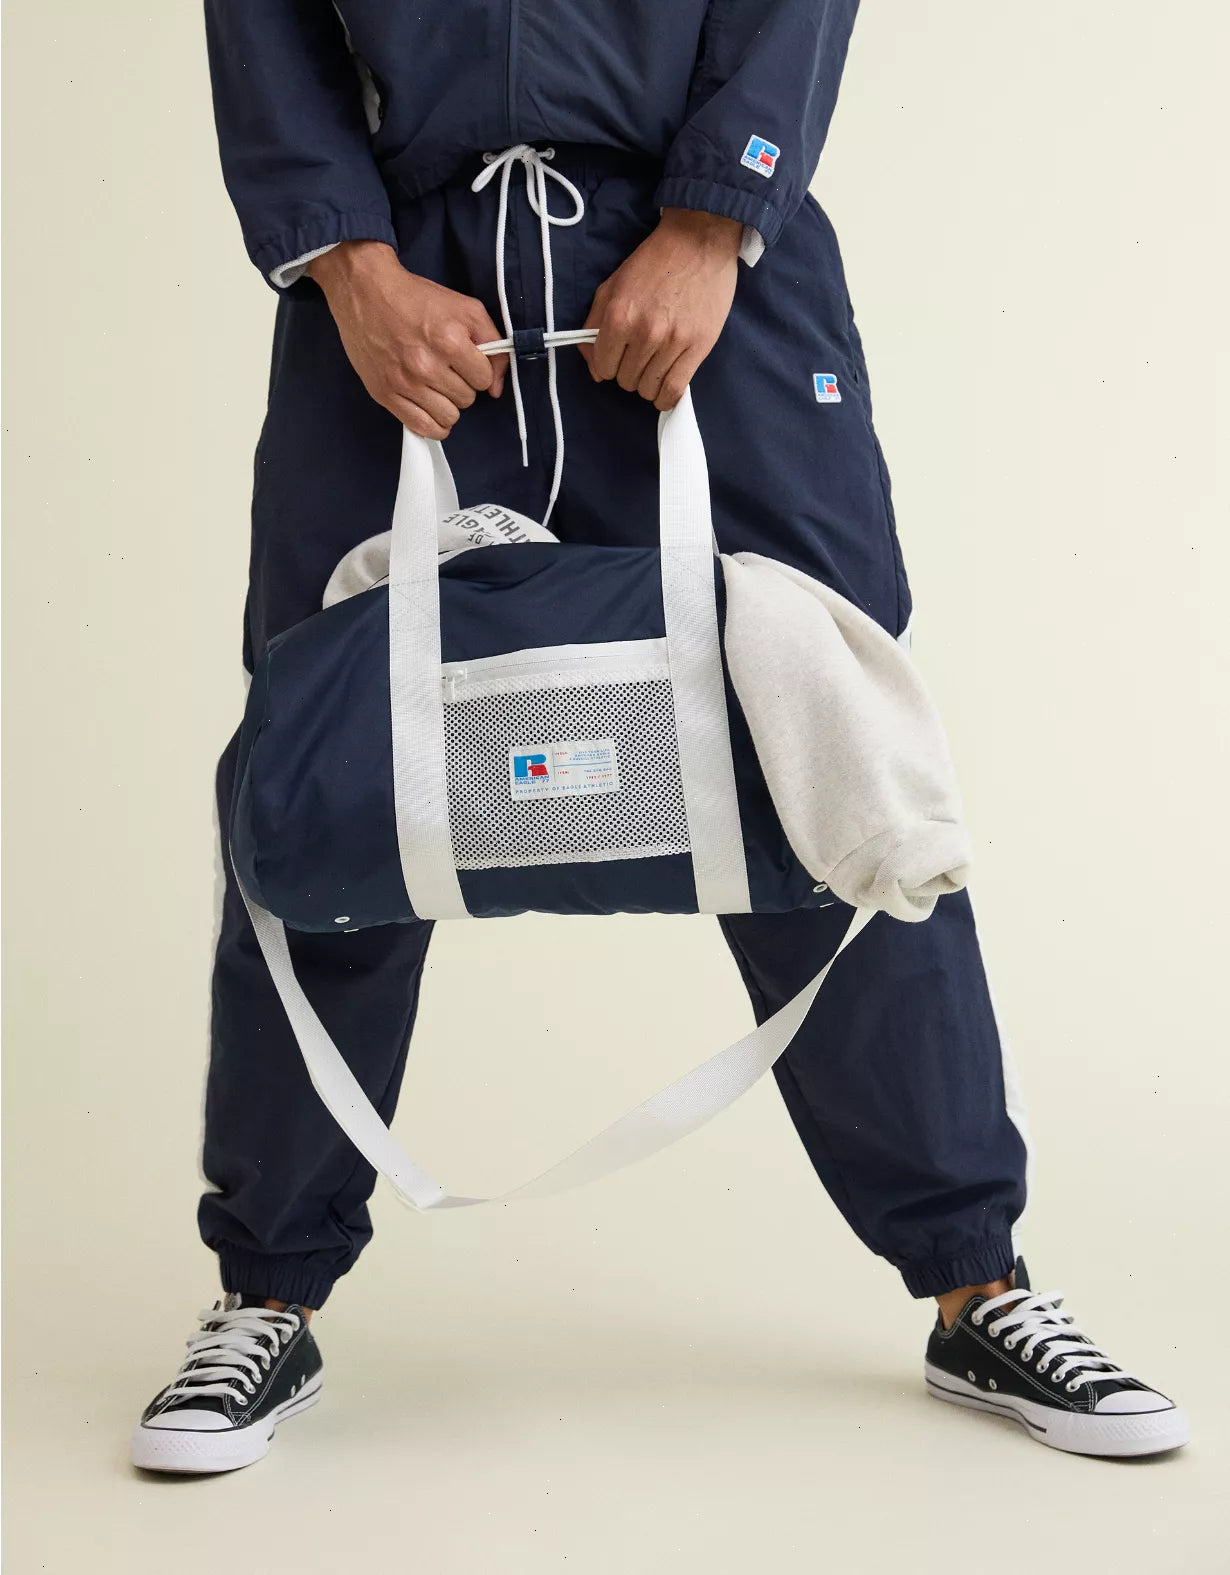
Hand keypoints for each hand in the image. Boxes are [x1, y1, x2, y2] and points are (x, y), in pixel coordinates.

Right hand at [308, 241, 508, 437]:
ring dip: (448, 404)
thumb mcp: (466, 308)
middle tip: (446, 368)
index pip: (484, 379)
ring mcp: (404, 383)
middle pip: (467, 399)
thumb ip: (494, 344)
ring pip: (448, 416)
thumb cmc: (416, 298)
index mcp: (449, 341)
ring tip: (437, 386)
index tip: (465, 361)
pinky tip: (431, 410)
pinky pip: (422, 427)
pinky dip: (433, 425)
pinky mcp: (385, 394)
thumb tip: (497, 389)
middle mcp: (427, 365)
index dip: (478, 370)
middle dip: (462, 385)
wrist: (366, 291)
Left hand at [579, 208, 740, 409]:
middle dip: (629, 371)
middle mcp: (644, 333)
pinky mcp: (698, 348)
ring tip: (655, 365)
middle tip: (640, 354)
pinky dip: (665, 397)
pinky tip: (664, 388)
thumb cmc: (653, 263)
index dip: (608, 364)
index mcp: (618, 316)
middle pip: (626, 381)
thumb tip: (593, 369)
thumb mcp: (612, 286)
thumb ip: (593, 326)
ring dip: (648, 382)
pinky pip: (674, 391)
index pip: (603, 368)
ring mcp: (672, 342)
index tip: (618, 356)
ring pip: (649, 389)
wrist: (699, 241)